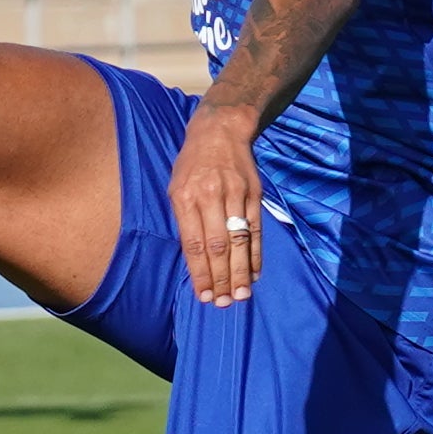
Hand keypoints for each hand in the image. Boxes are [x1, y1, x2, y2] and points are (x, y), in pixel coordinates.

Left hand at [172, 100, 268, 307]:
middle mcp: (210, 197)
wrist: (220, 130)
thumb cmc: (192, 164)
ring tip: (241, 296)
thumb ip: (185, 221)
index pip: (194, 244)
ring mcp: (234, 195)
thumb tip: (195, 260)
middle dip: (221, 279)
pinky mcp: (253, 194)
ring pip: (239, 241)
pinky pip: (255, 230)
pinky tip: (255, 273)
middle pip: (217, 246)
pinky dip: (256, 254)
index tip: (205, 296)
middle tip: (224, 303)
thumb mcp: (176, 187)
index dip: (200, 273)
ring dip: (241, 272)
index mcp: (186, 197)